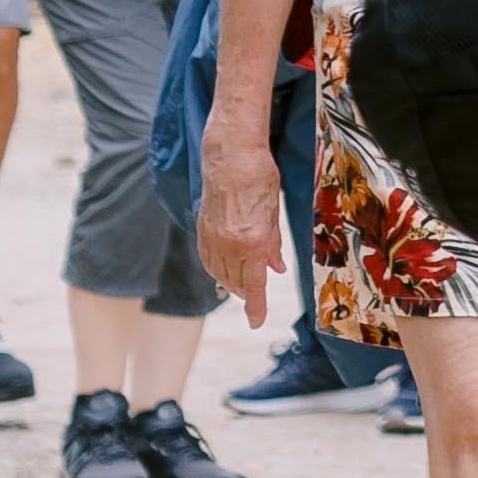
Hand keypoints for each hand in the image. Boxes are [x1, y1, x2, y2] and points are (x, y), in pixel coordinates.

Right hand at [198, 137, 294, 310]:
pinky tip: (223, 268)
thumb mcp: (274, 213)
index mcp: (253, 242)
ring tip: (242, 283)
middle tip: (256, 294)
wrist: (231, 155)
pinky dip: (216, 268)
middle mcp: (230, 244)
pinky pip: (207, 259)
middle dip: (247, 292)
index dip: (256, 307)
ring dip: (232, 282)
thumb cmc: (260, 178)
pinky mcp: (202, 229)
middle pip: (236, 282)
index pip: (254, 286)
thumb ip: (273, 245)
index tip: (256, 322)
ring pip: (220, 273)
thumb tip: (275, 268)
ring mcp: (213, 237)